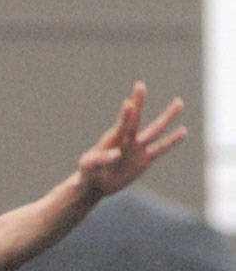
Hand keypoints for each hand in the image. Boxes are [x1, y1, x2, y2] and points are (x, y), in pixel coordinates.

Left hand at [78, 82, 185, 197]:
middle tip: (140, 85)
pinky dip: (172, 140)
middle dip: (139, 102)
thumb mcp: (88, 166)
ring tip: (179, 102)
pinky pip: (161, 148)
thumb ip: (99, 159)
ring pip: (156, 130)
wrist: (95, 185)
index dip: (125, 115)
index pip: (121, 125)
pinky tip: (183, 131)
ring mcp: (136, 148)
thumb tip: (115, 154)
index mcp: (112, 140)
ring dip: (167, 116)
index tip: (128, 103)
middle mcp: (126, 140)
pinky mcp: (144, 160)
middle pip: (136, 119)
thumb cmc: (87, 173)